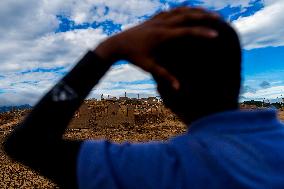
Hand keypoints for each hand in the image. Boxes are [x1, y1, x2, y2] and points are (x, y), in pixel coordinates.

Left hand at [95, 7, 219, 89]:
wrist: (117, 44)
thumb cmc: (133, 57)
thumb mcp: (149, 67)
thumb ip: (165, 77)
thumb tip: (179, 88)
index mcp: (162, 36)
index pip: (186, 32)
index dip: (202, 33)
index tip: (216, 34)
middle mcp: (161, 24)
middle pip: (186, 16)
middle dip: (203, 16)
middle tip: (218, 18)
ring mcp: (157, 19)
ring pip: (179, 10)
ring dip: (194, 10)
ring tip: (206, 12)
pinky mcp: (153, 18)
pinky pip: (171, 11)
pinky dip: (181, 9)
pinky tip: (187, 10)